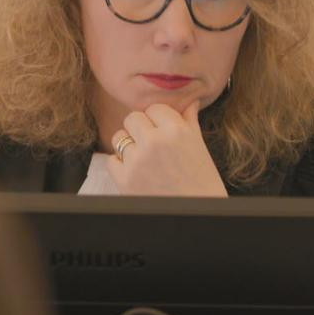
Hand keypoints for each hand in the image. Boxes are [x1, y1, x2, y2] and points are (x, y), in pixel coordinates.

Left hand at [106, 102, 226, 196]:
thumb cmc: (201, 180)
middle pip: (133, 118)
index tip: (163, 130)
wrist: (196, 213)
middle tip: (152, 144)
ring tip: (145, 159)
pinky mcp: (124, 178)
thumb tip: (190, 101)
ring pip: (119, 137)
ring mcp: (137, 160)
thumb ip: (189, 121)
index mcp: (176, 130)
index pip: (154, 108)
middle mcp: (155, 141)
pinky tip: (137, 172)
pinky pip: (111, 160)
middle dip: (141, 129)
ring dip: (128, 145)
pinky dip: (121, 165)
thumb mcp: (199, 146)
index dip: (158, 119)